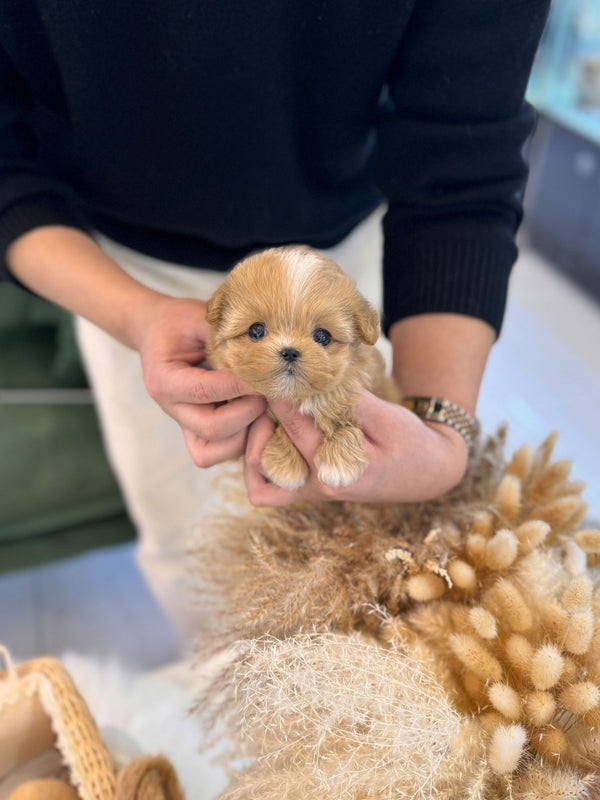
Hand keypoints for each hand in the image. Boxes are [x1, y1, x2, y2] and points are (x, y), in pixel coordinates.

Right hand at [136, 295, 266, 465]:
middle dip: (248, 412)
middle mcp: (171, 408)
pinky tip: (253, 416)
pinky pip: (218, 452)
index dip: (240, 384)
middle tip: (268, 391)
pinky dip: (241, 441)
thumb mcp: (199, 318)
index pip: (205, 390)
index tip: (266, 372)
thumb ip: (225, 337)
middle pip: (212, 428)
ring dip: (247, 431)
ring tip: (262, 404)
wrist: (157, 331)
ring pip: (217, 449)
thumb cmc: (179, 322)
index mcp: (164, 379)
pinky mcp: (195, 432)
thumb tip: (265, 352)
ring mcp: (183, 424)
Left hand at [243, 390, 468, 505]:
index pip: (294, 423)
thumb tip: (312, 378)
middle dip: (258, 416)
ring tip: (264, 410)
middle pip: (263, 453)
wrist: (425, 472)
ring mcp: (310, 493)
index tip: (268, 367)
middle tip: (261, 388)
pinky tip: (270, 432)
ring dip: (253, 442)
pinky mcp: (306, 491)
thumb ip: (348, 402)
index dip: (276, 391)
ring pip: (257, 477)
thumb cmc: (409, 442)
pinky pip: (266, 489)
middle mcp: (318, 487)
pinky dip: (259, 462)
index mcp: (338, 469)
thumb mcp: (386, 416)